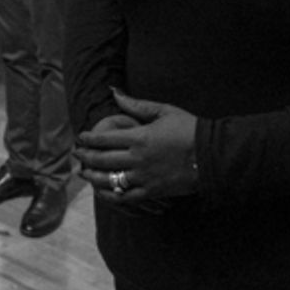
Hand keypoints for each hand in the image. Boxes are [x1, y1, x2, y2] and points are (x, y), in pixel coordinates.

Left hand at [74, 91, 199, 210]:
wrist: (212, 155)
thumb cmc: (189, 129)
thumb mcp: (163, 111)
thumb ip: (136, 105)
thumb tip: (115, 92)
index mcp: (139, 137)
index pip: (104, 139)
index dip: (88, 139)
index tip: (80, 138)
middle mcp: (137, 159)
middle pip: (102, 160)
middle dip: (86, 157)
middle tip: (77, 154)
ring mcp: (144, 177)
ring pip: (109, 180)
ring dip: (93, 177)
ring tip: (84, 173)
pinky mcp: (152, 192)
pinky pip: (125, 197)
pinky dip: (111, 195)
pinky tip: (103, 192)